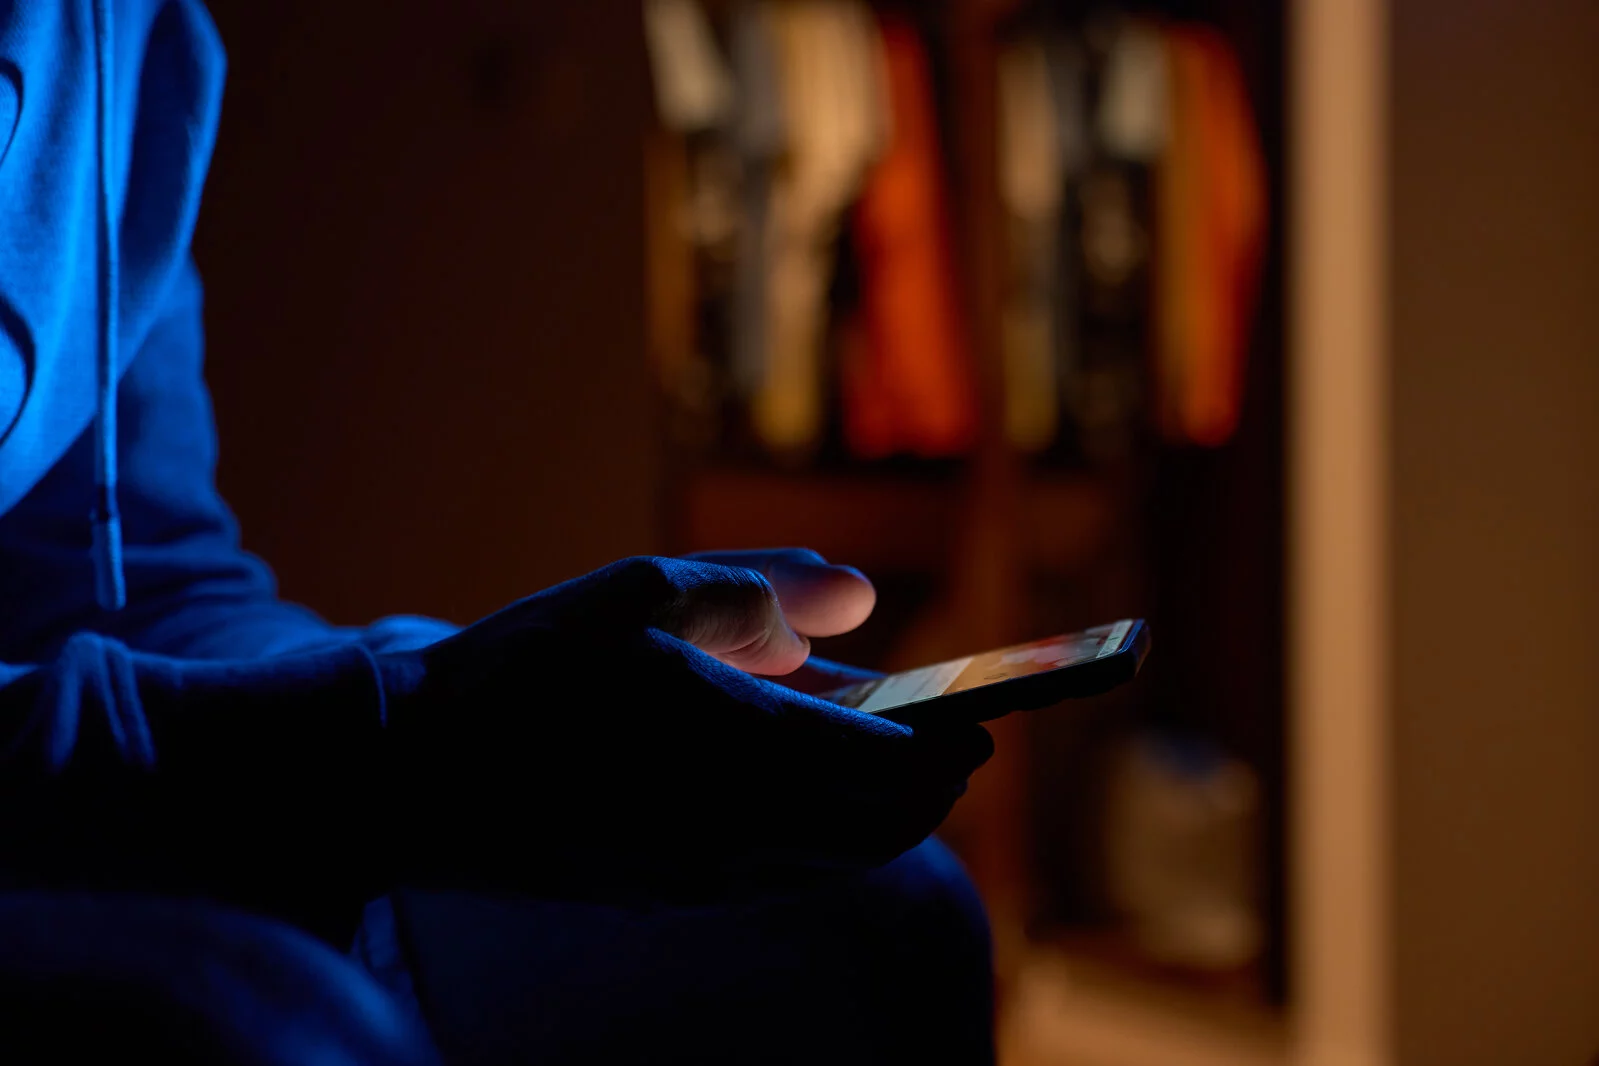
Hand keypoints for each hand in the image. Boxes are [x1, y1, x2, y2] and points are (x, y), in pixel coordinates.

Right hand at [379, 555, 990, 903]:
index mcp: (732, 745)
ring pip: (838, 861)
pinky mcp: (666, 896)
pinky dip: (824, 837)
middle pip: (883, 828)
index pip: (892, 765)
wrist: (401, 780)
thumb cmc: (516, 672)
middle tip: (952, 733)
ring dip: (881, 815)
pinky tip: (800, 789)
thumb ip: (757, 587)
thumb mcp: (633, 592)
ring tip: (884, 755)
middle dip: (933, 783)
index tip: (986, 712)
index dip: (952, 740)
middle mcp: (732, 829)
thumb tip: (861, 591)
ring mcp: (700, 876)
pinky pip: (785, 876)